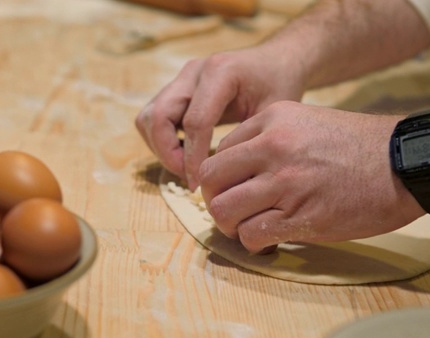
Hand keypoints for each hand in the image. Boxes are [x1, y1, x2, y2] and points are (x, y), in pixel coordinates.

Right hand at [135, 47, 305, 189]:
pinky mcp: (176, 89)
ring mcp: (181, 79)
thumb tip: (224, 178)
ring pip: (149, 118)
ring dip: (161, 148)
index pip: (194, 121)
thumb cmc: (279, 84)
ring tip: (186, 169)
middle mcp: (193, 72)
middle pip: (158, 116)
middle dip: (167, 153)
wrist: (276, 61)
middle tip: (189, 178)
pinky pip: (155, 118)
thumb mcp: (274, 112)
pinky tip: (187, 156)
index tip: (198, 184)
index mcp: (220, 72)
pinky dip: (163, 141)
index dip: (192, 158)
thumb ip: (249, 140)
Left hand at [199, 101, 424, 252]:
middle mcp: (272, 147)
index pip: (219, 151)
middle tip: (233, 212)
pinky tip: (268, 242)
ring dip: (231, 226)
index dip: (222, 176)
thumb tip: (241, 171)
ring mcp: (285, 182)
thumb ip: (272, 139)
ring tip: (248, 229)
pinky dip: (253, 243)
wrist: (407, 163)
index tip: (234, 189)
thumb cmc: (361, 145)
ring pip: (223, 210)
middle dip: (216, 200)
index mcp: (273, 119)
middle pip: (211, 180)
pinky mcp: (300, 216)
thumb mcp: (309, 121)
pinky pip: (251, 234)